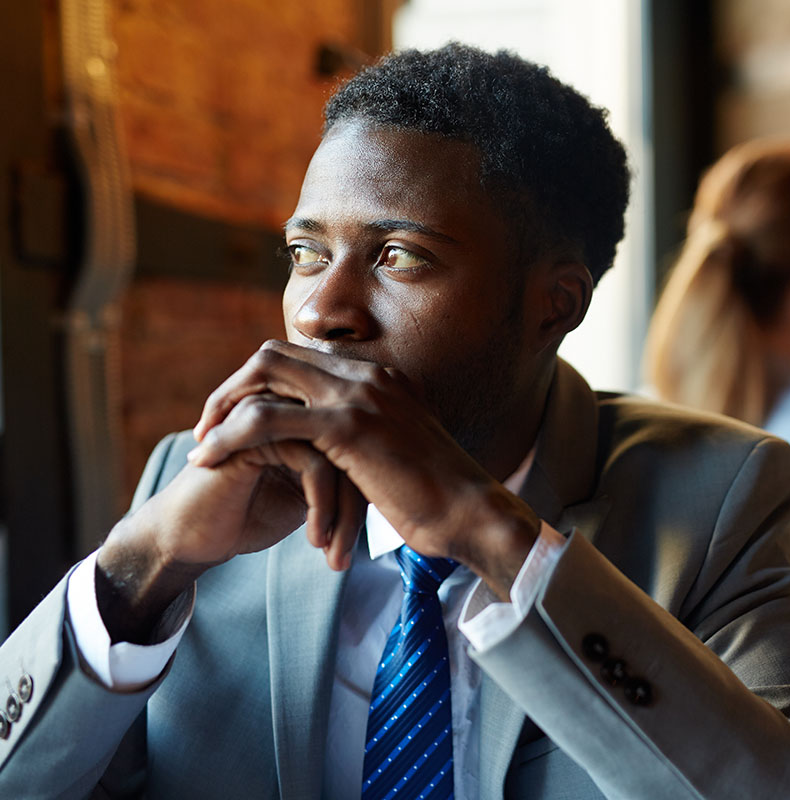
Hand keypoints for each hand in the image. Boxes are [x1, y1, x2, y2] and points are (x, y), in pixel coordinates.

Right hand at [98, 422, 365, 642]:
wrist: (189, 536)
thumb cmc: (249, 518)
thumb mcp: (309, 501)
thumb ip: (343, 480)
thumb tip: (390, 490)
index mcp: (309, 418)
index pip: (365, 445)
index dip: (373, 494)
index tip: (373, 541)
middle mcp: (294, 409)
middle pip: (358, 445)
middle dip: (363, 504)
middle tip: (353, 553)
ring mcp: (273, 416)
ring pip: (340, 454)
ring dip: (343, 513)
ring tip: (336, 555)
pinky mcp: (254, 435)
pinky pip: (312, 462)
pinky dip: (321, 506)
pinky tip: (315, 540)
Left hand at [188, 340, 539, 598]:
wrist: (471, 513)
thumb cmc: (440, 498)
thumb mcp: (402, 454)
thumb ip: (371, 439)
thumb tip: (344, 455)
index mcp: (381, 377)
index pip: (303, 356)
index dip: (262, 383)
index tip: (237, 419)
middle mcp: (368, 375)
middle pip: (275, 354)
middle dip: (233, 388)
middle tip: (208, 427)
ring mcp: (359, 395)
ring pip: (265, 378)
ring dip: (222, 409)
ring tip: (200, 446)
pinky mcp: (349, 427)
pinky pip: (268, 419)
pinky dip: (230, 437)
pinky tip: (211, 460)